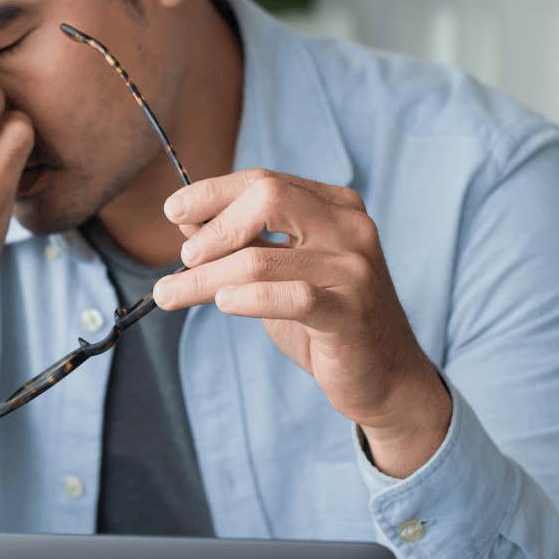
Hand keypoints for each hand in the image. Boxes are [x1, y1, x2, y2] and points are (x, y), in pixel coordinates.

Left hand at [153, 169, 450, 475]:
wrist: (386, 378)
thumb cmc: (327, 323)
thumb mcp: (281, 274)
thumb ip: (242, 244)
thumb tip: (185, 221)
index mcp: (336, 207)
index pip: (265, 181)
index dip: (213, 193)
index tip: (172, 210)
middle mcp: (350, 228)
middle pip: (268, 197)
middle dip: (213, 227)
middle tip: (183, 258)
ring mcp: (354, 269)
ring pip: (261, 259)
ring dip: (205, 278)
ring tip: (172, 293)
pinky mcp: (350, 313)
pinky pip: (289, 296)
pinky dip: (247, 298)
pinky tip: (224, 303)